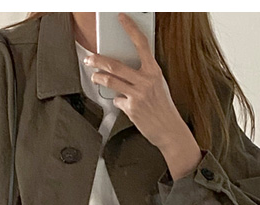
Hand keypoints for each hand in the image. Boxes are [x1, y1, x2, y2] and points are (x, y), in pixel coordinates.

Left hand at [86, 17, 201, 180]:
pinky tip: (122, 102)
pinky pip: (117, 100)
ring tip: (94, 76)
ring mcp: (138, 95)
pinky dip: (118, 100)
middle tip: (89, 58)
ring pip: (110, 81)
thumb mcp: (158, 85)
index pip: (141, 44)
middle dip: (98, 60)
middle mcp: (145, 81)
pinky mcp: (131, 109)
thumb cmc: (163, 107)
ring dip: (98, 78)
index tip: (121, 18)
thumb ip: (143, 75)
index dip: (130, 28)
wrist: (170, 130)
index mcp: (153, 71)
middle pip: (115, 65)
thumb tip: (124, 69)